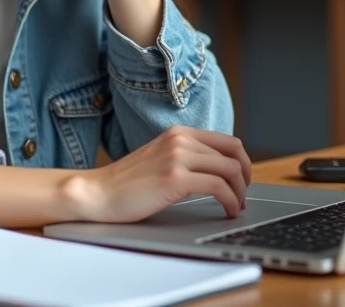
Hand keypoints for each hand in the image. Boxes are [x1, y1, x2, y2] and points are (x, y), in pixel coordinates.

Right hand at [74, 126, 251, 222]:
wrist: (98, 193)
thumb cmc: (127, 183)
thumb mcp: (160, 159)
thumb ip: (185, 158)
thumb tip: (217, 172)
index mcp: (178, 133)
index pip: (227, 140)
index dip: (242, 162)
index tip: (242, 180)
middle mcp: (180, 139)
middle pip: (234, 154)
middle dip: (246, 177)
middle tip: (243, 195)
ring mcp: (177, 157)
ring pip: (230, 169)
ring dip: (240, 192)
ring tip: (236, 207)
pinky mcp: (175, 178)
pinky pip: (218, 187)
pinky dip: (230, 201)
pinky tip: (228, 211)